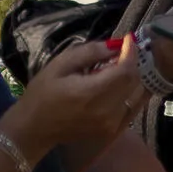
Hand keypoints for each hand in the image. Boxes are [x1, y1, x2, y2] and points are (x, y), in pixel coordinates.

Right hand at [9, 40, 141, 153]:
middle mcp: (107, 112)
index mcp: (92, 94)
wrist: (35, 128)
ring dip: (133, 77)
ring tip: (120, 66)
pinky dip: (132, 93)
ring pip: (137, 95)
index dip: (131, 52)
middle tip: (121, 51)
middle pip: (135, 81)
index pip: (126, 70)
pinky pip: (133, 108)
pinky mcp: (113, 132)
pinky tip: (121, 84)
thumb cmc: (43, 93)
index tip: (128, 39)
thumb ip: (90, 52)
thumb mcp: (60, 64)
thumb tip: (115, 45)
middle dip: (132, 62)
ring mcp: (112, 125)